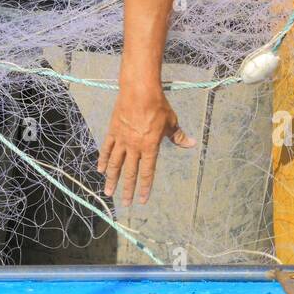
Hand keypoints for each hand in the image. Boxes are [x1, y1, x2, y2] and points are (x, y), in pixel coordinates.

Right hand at [97, 85, 194, 205]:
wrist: (139, 90)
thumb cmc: (158, 106)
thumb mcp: (171, 121)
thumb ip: (179, 136)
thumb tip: (192, 144)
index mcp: (150, 147)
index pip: (147, 172)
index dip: (145, 187)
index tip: (142, 200)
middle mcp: (134, 146)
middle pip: (130, 172)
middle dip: (127, 189)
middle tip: (124, 203)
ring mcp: (122, 139)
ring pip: (115, 163)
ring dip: (112, 179)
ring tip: (108, 192)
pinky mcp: (113, 131)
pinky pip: (107, 148)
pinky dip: (103, 159)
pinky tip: (100, 169)